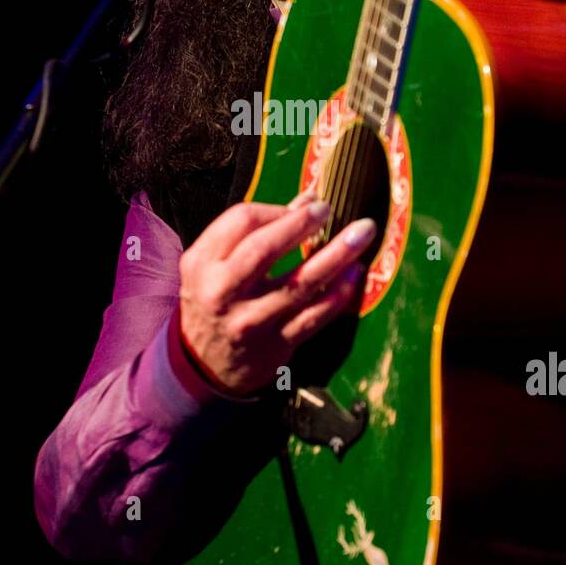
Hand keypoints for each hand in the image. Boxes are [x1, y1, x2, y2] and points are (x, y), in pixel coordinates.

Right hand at [178, 191, 376, 395]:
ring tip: (362, 234)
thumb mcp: (215, 262)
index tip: (305, 206)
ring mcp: (250, 321)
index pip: (242, 221)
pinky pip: (313, 316)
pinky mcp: (276, 344)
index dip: (278, 209)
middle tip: (329, 209)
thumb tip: (308, 199)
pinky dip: (338, 294)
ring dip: (336, 256)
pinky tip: (355, 274)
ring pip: (298, 284)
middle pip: (265, 249)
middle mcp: (222, 292)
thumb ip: (256, 230)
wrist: (203, 365)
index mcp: (203, 263)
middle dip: (302, 224)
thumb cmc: (214, 299)